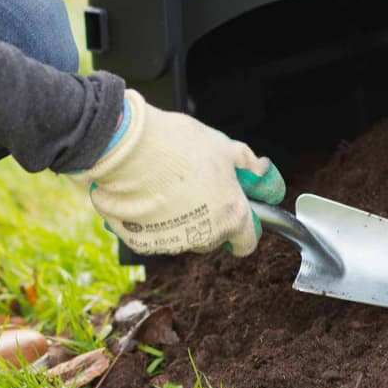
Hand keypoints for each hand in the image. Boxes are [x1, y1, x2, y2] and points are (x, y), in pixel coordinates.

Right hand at [72, 91, 285, 257]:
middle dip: (211, 217)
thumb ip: (246, 163)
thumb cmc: (177, 144)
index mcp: (232, 216)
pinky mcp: (143, 242)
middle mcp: (205, 236)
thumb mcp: (222, 146)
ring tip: (168, 185)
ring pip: (184, 237)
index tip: (236, 209)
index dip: (245, 226)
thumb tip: (260, 168)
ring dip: (181, 219)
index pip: (248, 242)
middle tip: (198, 187)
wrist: (127, 146)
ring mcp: (173, 243)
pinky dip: (154, 221)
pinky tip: (148, 194)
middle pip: (215, 237)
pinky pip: (155, 235)